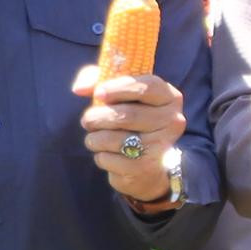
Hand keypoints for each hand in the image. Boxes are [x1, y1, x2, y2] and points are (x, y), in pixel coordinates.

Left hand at [76, 64, 185, 205]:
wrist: (148, 164)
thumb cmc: (131, 120)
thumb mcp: (119, 94)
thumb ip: (98, 81)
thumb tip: (78, 89)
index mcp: (169, 98)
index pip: (146, 87)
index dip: (119, 88)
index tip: (98, 93)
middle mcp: (172, 121)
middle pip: (127, 115)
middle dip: (97, 117)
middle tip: (88, 120)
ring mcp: (160, 147)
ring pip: (113, 139)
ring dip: (94, 138)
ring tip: (95, 138)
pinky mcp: (144, 168)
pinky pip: (108, 158)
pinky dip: (101, 156)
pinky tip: (109, 154)